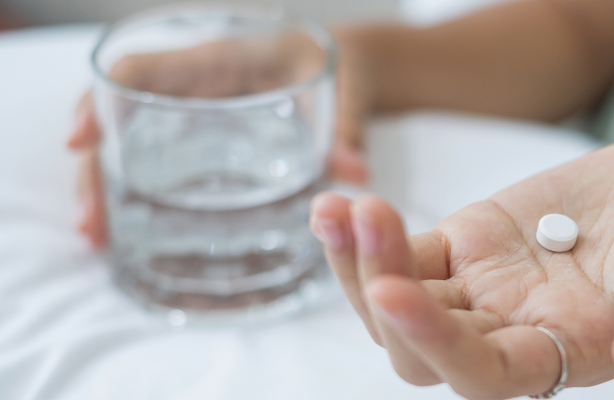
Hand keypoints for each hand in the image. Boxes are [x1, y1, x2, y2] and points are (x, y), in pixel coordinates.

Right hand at [67, 30, 371, 246]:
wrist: (346, 65)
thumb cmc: (338, 66)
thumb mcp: (344, 92)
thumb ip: (346, 129)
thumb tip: (355, 174)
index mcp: (221, 60)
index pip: (142, 70)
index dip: (102, 100)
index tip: (82, 142)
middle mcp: (196, 85)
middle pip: (123, 118)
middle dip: (98, 167)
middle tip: (91, 225)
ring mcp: (195, 112)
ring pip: (132, 142)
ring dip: (110, 186)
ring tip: (98, 239)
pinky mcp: (204, 136)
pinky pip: (156, 156)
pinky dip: (138, 190)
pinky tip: (131, 229)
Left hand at [310, 138, 613, 398]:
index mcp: (572, 353)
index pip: (490, 375)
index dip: (441, 346)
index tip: (399, 292)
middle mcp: (516, 331)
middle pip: (422, 350)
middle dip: (385, 295)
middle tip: (368, 222)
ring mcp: (485, 287)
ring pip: (400, 302)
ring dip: (359, 266)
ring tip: (338, 211)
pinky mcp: (469, 242)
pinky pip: (404, 249)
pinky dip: (367, 235)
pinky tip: (337, 204)